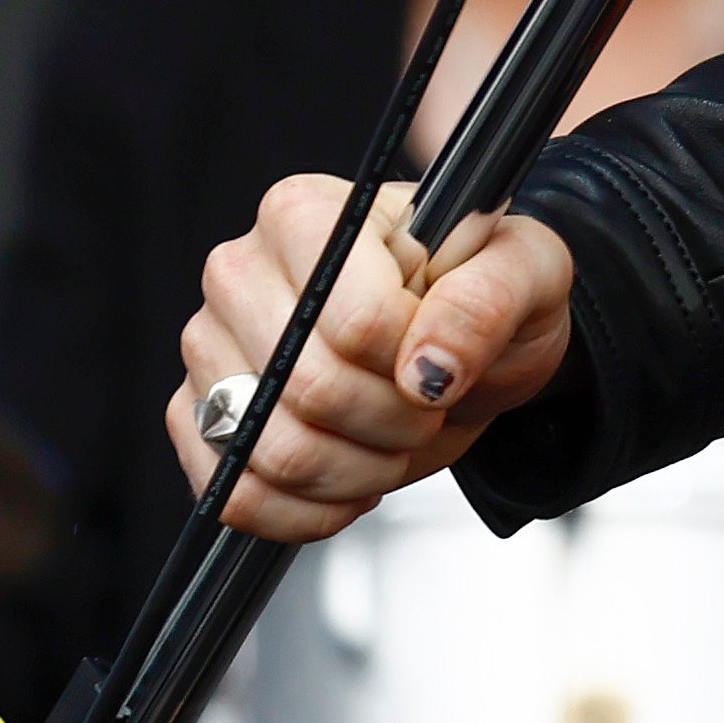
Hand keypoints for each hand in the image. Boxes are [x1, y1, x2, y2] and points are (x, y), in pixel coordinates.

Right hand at [174, 176, 575, 543]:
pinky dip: (304, 510)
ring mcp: (207, 348)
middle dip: (394, 423)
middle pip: (310, 389)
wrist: (455, 342)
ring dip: (357, 471)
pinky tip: (350, 483)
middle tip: (428, 408)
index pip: (357, 322)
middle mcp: (239, 272)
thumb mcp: (526, 271)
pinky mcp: (197, 417)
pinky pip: (233, 493)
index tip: (443, 359)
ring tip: (394, 440)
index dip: (417, 363)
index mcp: (307, 213)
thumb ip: (490, 299)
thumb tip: (429, 366)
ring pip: (270, 449)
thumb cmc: (481, 291)